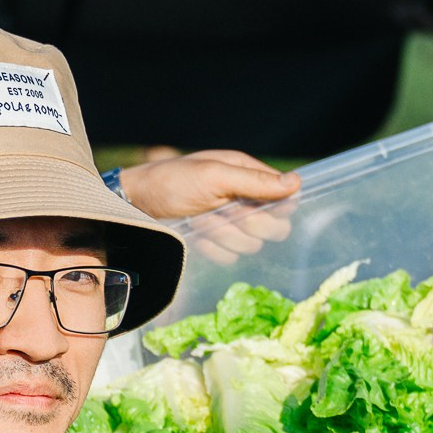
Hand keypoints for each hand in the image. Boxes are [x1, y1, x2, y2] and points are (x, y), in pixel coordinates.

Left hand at [116, 149, 297, 264]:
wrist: (137, 206)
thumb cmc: (172, 182)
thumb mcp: (213, 175)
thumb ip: (254, 181)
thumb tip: (296, 182)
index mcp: (247, 175)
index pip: (285, 199)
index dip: (274, 208)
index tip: (250, 206)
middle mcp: (244, 199)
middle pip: (274, 227)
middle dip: (244, 224)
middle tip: (219, 211)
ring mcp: (232, 224)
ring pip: (251, 246)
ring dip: (223, 235)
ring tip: (200, 220)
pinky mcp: (219, 244)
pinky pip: (231, 257)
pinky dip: (212, 248)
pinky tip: (196, 234)